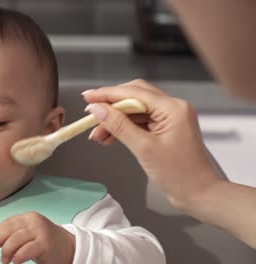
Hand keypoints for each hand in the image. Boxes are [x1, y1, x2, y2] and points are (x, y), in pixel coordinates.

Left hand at [0, 212, 75, 263]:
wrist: (69, 247)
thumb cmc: (45, 242)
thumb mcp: (29, 233)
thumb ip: (13, 233)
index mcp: (29, 217)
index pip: (8, 222)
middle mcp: (34, 221)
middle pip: (9, 229)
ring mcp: (40, 231)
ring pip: (15, 239)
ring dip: (6, 251)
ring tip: (4, 260)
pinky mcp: (45, 244)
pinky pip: (26, 250)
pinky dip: (17, 257)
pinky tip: (15, 262)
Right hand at [83, 79, 221, 209]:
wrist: (198, 194)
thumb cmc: (179, 174)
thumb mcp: (143, 148)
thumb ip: (119, 125)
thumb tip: (98, 109)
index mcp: (173, 108)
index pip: (134, 92)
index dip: (108, 94)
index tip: (88, 98)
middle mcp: (173, 108)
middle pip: (134, 97)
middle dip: (110, 106)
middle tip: (91, 114)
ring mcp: (170, 118)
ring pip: (134, 110)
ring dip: (115, 120)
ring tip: (97, 134)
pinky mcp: (165, 129)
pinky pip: (140, 122)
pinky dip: (124, 128)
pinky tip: (109, 138)